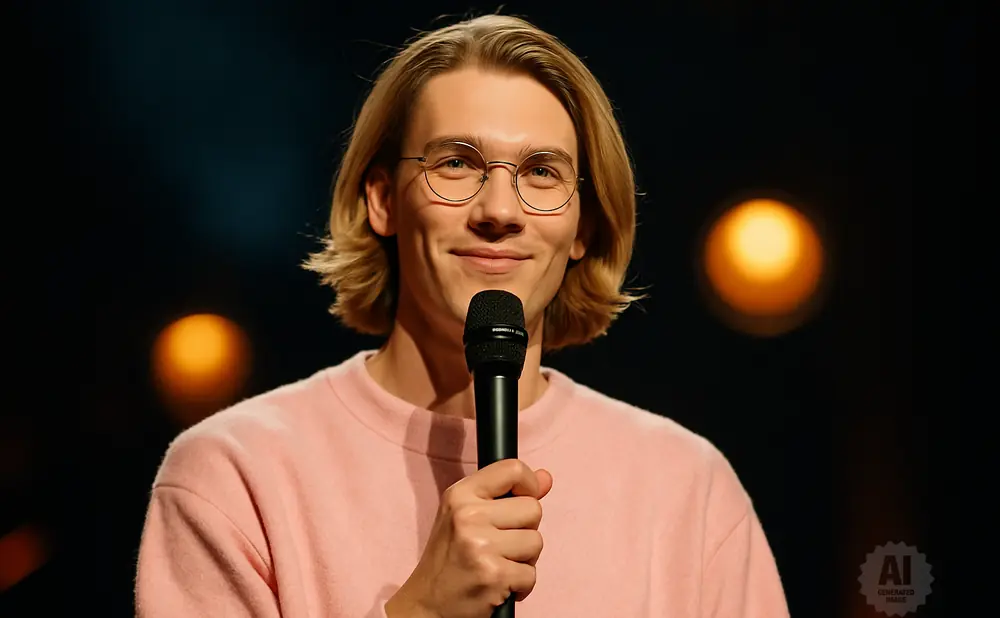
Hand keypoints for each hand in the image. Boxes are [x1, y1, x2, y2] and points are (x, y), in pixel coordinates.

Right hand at [385, 459, 552, 617]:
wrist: (427, 603)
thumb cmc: (450, 557)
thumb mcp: (467, 515)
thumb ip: (506, 494)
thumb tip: (546, 478)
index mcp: (460, 494)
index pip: (513, 469)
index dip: (529, 485)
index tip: (522, 500)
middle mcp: (468, 515)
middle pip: (533, 509)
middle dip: (525, 530)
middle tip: (501, 545)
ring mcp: (481, 545)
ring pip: (536, 542)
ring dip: (524, 559)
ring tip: (499, 564)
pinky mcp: (493, 575)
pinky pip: (531, 574)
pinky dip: (521, 585)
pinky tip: (500, 584)